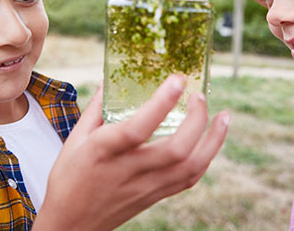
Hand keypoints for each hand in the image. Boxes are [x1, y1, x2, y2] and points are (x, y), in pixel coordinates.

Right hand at [33, 74, 229, 230]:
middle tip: (199, 96)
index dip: (161, 103)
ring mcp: (146, 186)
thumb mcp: (75, 139)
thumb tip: (109, 78)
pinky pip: (189, 180)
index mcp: (104, 151)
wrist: (71, 224)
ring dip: (213, 140)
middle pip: (176, 150)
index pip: (138, 127)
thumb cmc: (69, 178)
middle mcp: (129, 170)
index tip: (178, 79)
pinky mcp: (155, 197)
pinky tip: (212, 140)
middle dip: (197, 120)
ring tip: (223, 116)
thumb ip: (96, 107)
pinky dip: (206, 158)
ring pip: (190, 167)